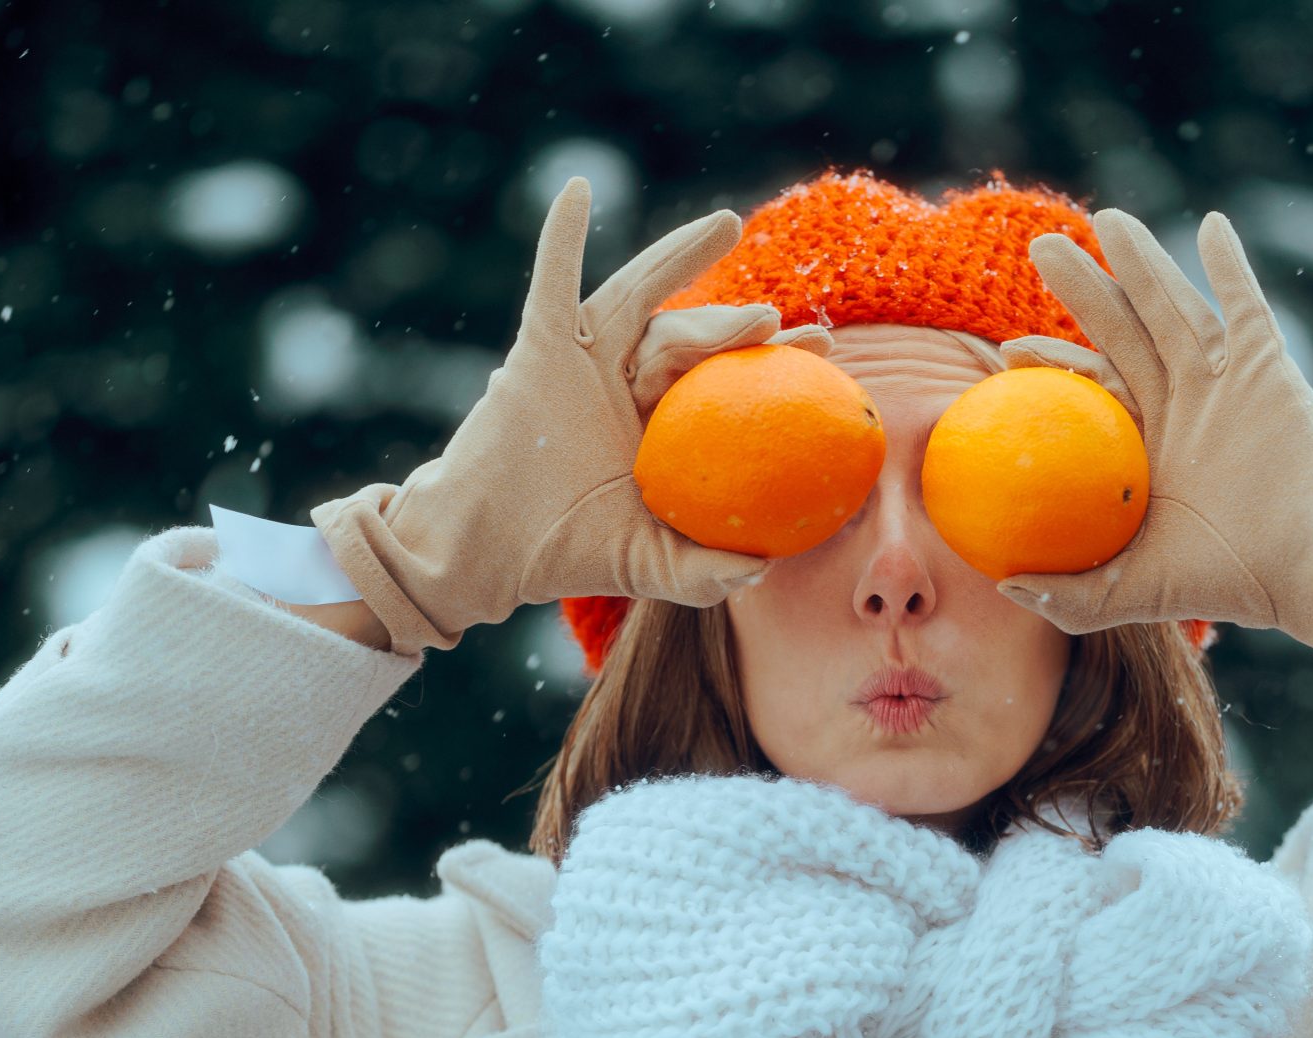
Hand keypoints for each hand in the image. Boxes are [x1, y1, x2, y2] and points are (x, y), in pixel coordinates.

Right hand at [309, 176, 832, 656]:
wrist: (487, 551)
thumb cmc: (565, 554)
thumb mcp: (647, 564)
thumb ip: (702, 572)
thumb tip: (763, 569)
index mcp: (662, 426)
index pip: (725, 383)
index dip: (772, 366)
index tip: (825, 355)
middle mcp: (628, 385)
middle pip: (694, 336)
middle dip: (742, 325)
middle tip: (792, 321)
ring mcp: (584, 361)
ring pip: (640, 297)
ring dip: (679, 257)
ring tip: (727, 224)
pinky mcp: (540, 349)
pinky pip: (552, 282)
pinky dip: (560, 236)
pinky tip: (578, 191)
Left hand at [995, 206, 1312, 663]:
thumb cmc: (1231, 582)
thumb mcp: (1134, 592)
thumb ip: (1072, 593)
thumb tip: (1001, 584)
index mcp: (1146, 448)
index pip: (1090, 392)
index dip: (1052, 367)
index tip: (1007, 353)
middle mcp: (1181, 406)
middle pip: (1122, 330)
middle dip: (1083, 287)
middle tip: (1041, 245)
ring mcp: (1225, 383)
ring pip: (1173, 307)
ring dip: (1143, 262)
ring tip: (1109, 219)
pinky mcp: (1269, 368)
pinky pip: (1246, 306)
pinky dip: (1230, 266)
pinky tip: (1211, 225)